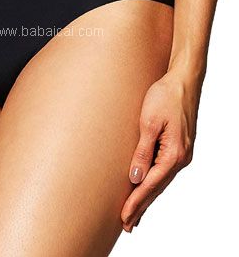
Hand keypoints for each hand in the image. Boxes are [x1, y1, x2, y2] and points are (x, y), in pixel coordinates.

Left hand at [121, 68, 202, 231]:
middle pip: (157, 188)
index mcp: (174, 154)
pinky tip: (147, 188)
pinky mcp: (178, 147)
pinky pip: (164, 171)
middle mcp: (180, 158)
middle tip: (127, 224)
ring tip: (135, 213)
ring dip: (147, 197)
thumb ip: (142, 151)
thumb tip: (135, 177)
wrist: (182, 82)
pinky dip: (153, 183)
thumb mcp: (148, 122)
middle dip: (141, 206)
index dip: (136, 201)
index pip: (151, 184)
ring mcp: (181, 153)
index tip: (124, 216)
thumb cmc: (165, 97)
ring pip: (160, 181)